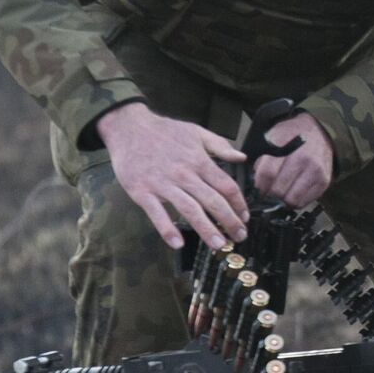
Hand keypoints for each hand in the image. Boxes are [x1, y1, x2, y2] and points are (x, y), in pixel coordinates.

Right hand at [94, 103, 248, 251]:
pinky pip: (157, 214)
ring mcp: (163, 184)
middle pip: (213, 201)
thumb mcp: (196, 131)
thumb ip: (220, 145)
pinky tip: (177, 243)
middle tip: (239, 237)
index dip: (239, 204)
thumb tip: (241, 157)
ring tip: (219, 245)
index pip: (226, 186)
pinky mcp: (142, 192)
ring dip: (206, 229)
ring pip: (190, 210)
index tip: (244, 216)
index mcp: (199, 161)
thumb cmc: (163, 130)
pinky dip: (167, 229)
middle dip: (229, 221)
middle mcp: (184, 174)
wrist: (128, 127)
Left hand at [251, 112, 333, 208]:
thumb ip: (261, 159)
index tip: (259, 188)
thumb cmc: (291, 135)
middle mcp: (302, 158)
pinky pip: (304, 202)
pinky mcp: (324, 181)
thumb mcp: (271, 138)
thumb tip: (256, 182)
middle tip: (269, 191)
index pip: (268, 174)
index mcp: (286, 146)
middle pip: (279, 190)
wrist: (317, 130)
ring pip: (292, 200)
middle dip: (270, 194)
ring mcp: (315, 171)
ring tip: (281, 193)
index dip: (260, 185)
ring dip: (283, 200)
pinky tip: (293, 192)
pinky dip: (296, 201)